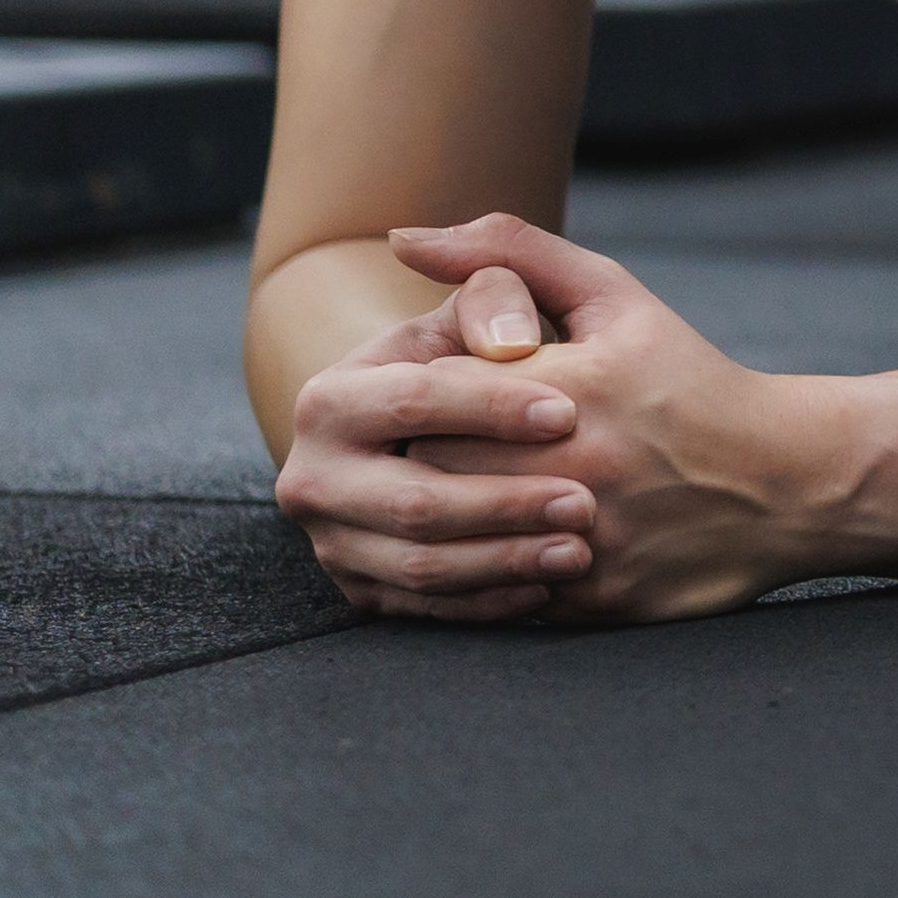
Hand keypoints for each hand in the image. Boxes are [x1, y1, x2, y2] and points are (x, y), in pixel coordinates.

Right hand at [271, 273, 595, 623]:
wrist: (432, 427)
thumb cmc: (472, 355)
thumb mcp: (481, 308)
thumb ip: (497, 288)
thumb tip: (511, 335)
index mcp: (329, 400)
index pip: (414, 401)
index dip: (491, 407)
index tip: (568, 414)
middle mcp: (314, 479)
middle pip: (415, 501)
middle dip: (504, 503)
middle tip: (583, 503)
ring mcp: (333, 542)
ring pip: (421, 565)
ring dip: (505, 561)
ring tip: (578, 548)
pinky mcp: (362, 591)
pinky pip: (427, 609)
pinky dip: (489, 600)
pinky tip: (547, 584)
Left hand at [333, 216, 857, 625]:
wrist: (785, 479)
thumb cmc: (687, 379)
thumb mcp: (614, 297)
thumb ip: (509, 256)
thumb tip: (403, 238)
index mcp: (574, 385)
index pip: (431, 397)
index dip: (414, 398)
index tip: (425, 399)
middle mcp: (579, 465)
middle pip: (431, 472)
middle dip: (420, 458)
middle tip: (422, 449)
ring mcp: (587, 539)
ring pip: (457, 541)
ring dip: (445, 520)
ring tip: (453, 497)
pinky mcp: (593, 600)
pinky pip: (499, 596)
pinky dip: (484, 573)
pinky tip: (495, 545)